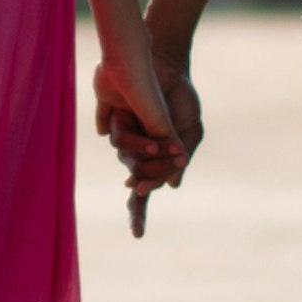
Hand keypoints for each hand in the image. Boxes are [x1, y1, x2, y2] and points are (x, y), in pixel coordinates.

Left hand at [95, 55, 201, 235]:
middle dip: (143, 187)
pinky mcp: (111, 119)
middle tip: (141, 190)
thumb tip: (172, 186)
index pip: (143, 194)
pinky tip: (151, 136)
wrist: (168, 67)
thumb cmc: (180, 99)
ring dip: (145, 161)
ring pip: (127, 163)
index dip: (136, 214)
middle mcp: (136, 152)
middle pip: (135, 182)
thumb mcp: (191, 130)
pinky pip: (116, 139)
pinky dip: (137, 143)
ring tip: (162, 147)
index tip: (137, 235)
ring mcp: (123, 136)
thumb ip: (182, 156)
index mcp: (155, 160)